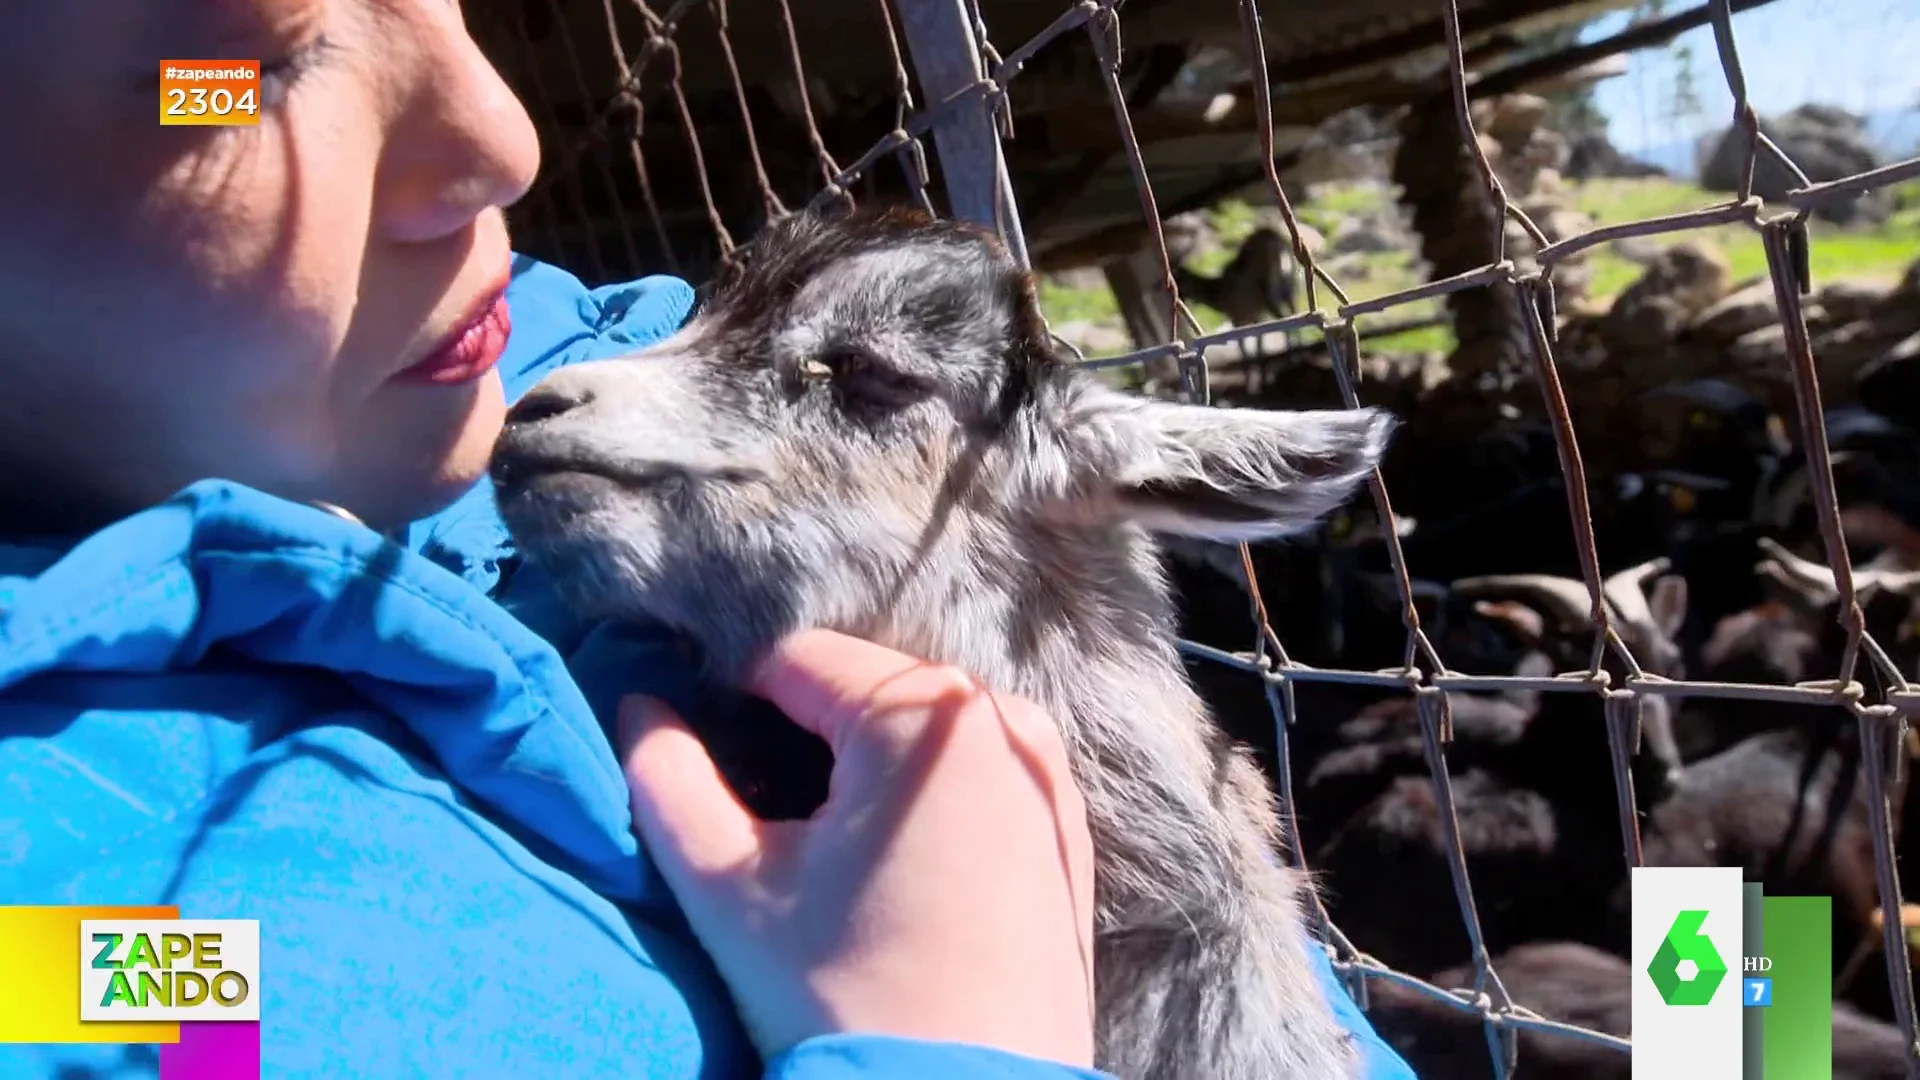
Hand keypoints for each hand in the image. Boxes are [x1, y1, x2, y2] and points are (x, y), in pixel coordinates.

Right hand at [618, 628, 1097, 1067]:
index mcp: (920, 712)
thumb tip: (639, 709)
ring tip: (825, 856)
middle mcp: (999, 717)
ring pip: (913, 733)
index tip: (711, 773)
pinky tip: (887, 875)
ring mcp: (1042, 769)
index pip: (794, 661)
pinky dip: (917, 800)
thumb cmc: (846, 995)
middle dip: (800, 740)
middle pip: (859, 691)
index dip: (732, 707)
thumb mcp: (730, 888)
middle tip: (768, 826)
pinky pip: (967, 774)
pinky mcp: (1061, 823)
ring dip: (858, 770)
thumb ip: (666, 779)